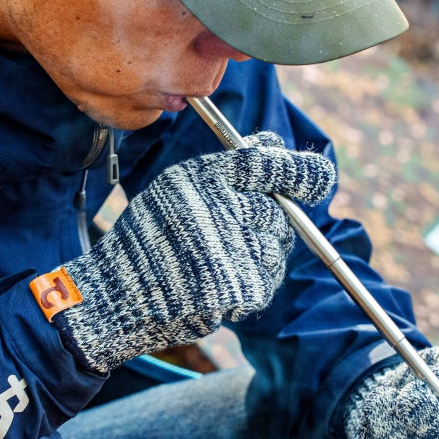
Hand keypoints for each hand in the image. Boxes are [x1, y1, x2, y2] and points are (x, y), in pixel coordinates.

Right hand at [52, 132, 334, 372]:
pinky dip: (250, 290)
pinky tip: (217, 290)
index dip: (300, 170)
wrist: (117, 296)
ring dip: (259, 260)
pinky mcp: (236, 285)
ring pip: (275, 249)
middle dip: (267, 227)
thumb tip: (274, 143)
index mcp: (200, 177)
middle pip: (276, 211)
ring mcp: (228, 247)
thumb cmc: (149, 241)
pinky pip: (266, 282)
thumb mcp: (178, 189)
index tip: (321, 177)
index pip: (264, 163)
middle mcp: (216, 206)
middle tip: (233, 241)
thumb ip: (229, 168)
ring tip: (219, 266)